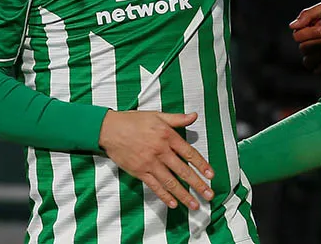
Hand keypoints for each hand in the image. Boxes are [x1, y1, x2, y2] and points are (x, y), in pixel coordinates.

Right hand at [98, 110, 214, 210]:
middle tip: (209, 196)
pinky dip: (165, 196)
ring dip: (184, 195)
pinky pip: (155, 186)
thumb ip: (177, 119)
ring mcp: (149, 163)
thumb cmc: (133, 121)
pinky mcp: (139, 172)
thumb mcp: (156, 115)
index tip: (211, 175)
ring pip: (170, 182)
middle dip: (198, 185)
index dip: (201, 165)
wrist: (109, 129)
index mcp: (167, 136)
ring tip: (195, 205)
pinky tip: (174, 204)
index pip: (189, 153)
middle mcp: (160, 151)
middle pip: (183, 171)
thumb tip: (194, 116)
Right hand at [289, 2, 320, 74]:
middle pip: (303, 48)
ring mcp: (318, 57)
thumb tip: (292, 26)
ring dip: (320, 53)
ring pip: (308, 61)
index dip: (309, 33)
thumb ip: (308, 15)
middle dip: (317, 42)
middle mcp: (311, 44)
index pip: (297, 36)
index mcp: (308, 31)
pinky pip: (318, 70)